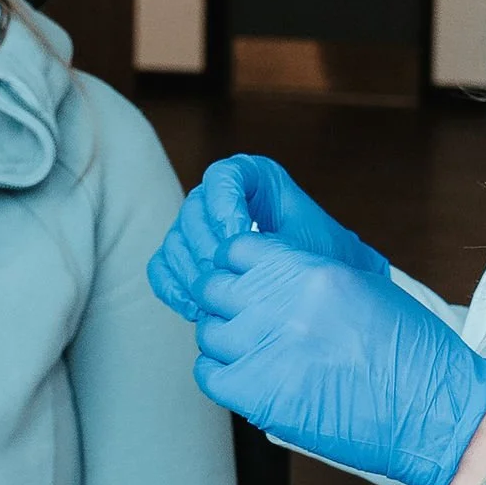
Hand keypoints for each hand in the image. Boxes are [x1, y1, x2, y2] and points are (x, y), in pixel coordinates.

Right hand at [147, 154, 381, 323]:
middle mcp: (219, 198)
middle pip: (194, 211)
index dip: (224, 204)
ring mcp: (198, 228)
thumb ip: (272, 241)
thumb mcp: (309, 245)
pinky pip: (162, 267)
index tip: (239, 236)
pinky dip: (174, 288)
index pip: (223, 176)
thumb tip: (233, 244)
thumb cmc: (323, 262)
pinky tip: (196, 309)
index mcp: (254, 178)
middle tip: (230, 278)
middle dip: (209, 248)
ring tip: (218, 299)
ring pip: (176, 241)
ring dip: (193, 273)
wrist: (322, 290)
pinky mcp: (183, 258)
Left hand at [193, 234, 485, 484]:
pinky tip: (246, 378)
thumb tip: (272, 275)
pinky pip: (209, 375)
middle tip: (246, 319)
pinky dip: (220, 375)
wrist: (431, 410)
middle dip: (224, 301)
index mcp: (309, 271)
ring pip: (208, 332)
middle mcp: (281, 305)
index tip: (246, 282)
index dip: (237, 266)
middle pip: (213, 288)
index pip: (236, 249)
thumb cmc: (411, 354)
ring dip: (224, 340)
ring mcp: (265, 349)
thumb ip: (309, 275)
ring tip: (254, 353)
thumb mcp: (363, 288)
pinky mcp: (258, 394)